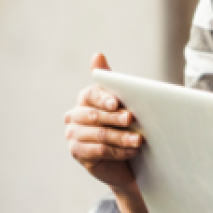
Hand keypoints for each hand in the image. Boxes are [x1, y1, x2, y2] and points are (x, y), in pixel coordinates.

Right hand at [65, 53, 142, 189]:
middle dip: (116, 118)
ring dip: (121, 138)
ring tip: (139, 140)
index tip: (117, 103)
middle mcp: (74, 116)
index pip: (90, 94)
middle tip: (132, 120)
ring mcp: (73, 136)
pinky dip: (118, 151)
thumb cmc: (125, 125)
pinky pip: (98, 152)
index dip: (103, 98)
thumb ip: (113, 80)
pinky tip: (131, 152)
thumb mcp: (124, 102)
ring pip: (99, 135)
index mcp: (85, 100)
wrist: (126, 159)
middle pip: (94, 116)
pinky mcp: (78, 154)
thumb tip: (97, 54)